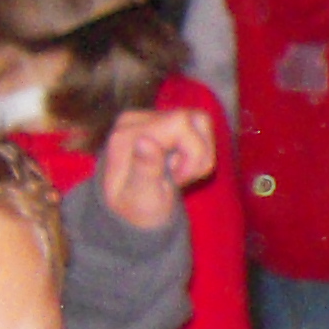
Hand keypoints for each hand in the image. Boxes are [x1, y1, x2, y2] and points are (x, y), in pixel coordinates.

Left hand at [98, 105, 216, 228]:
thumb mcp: (141, 198)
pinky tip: (180, 167)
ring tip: (180, 174)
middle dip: (198, 156)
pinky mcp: (162, 120)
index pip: (181, 123)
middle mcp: (136, 119)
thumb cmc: (135, 209)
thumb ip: (146, 169)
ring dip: (200, 154)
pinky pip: (196, 127)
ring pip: (201, 121)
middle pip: (196, 119)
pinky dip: (197, 152)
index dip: (192, 154)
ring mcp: (149, 117)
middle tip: (179, 179)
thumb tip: (145, 140)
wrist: (128, 211)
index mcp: (127, 134)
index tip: (176, 179)